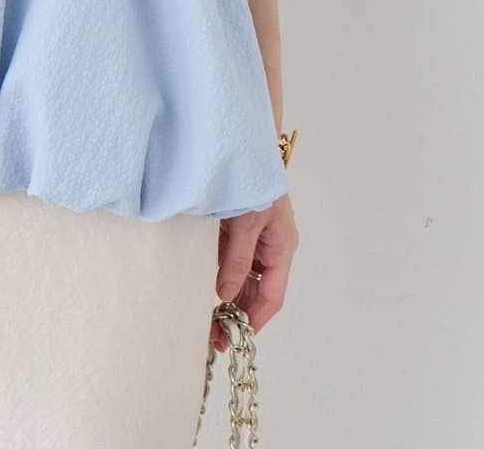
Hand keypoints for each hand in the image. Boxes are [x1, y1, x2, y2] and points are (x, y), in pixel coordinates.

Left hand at [210, 192, 296, 351]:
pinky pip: (229, 261)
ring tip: (206, 319)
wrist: (242, 146)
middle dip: (238, 314)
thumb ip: (236, 260)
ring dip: (227, 298)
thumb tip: (225, 295)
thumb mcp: (246, 223)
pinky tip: (202, 287)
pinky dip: (218, 276)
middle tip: (215, 335)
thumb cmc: (253, 180)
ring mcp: (255, 240)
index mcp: (281, 248)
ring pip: (243, 279)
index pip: (272, 296)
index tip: (237, 336)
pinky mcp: (238, 231)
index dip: (256, 319)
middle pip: (257, 291)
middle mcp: (270, 249)